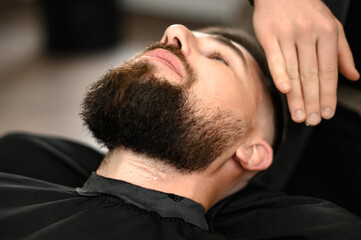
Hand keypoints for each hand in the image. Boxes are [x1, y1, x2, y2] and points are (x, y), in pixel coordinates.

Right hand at [253, 0, 358, 125]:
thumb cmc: (307, 10)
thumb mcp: (332, 26)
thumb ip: (343, 52)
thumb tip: (353, 77)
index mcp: (328, 33)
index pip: (329, 71)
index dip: (329, 94)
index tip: (327, 113)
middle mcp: (309, 34)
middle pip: (312, 75)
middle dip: (313, 101)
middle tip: (313, 120)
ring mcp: (288, 35)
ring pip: (294, 71)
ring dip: (297, 97)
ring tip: (299, 115)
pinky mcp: (269, 35)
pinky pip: (275, 58)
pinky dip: (280, 74)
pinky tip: (285, 90)